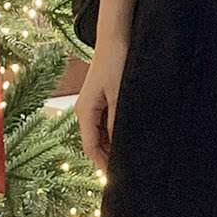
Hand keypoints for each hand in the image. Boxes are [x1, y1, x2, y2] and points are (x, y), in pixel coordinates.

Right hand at [76, 42, 127, 173]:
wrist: (115, 38)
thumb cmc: (116, 63)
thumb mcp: (119, 95)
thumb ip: (117, 122)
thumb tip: (120, 146)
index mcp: (84, 112)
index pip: (90, 147)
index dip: (102, 164)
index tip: (117, 178)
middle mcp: (85, 111)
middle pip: (95, 143)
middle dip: (108, 157)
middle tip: (129, 171)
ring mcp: (93, 106)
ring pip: (102, 134)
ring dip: (113, 146)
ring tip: (131, 158)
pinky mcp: (102, 100)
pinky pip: (107, 124)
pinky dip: (116, 133)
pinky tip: (130, 138)